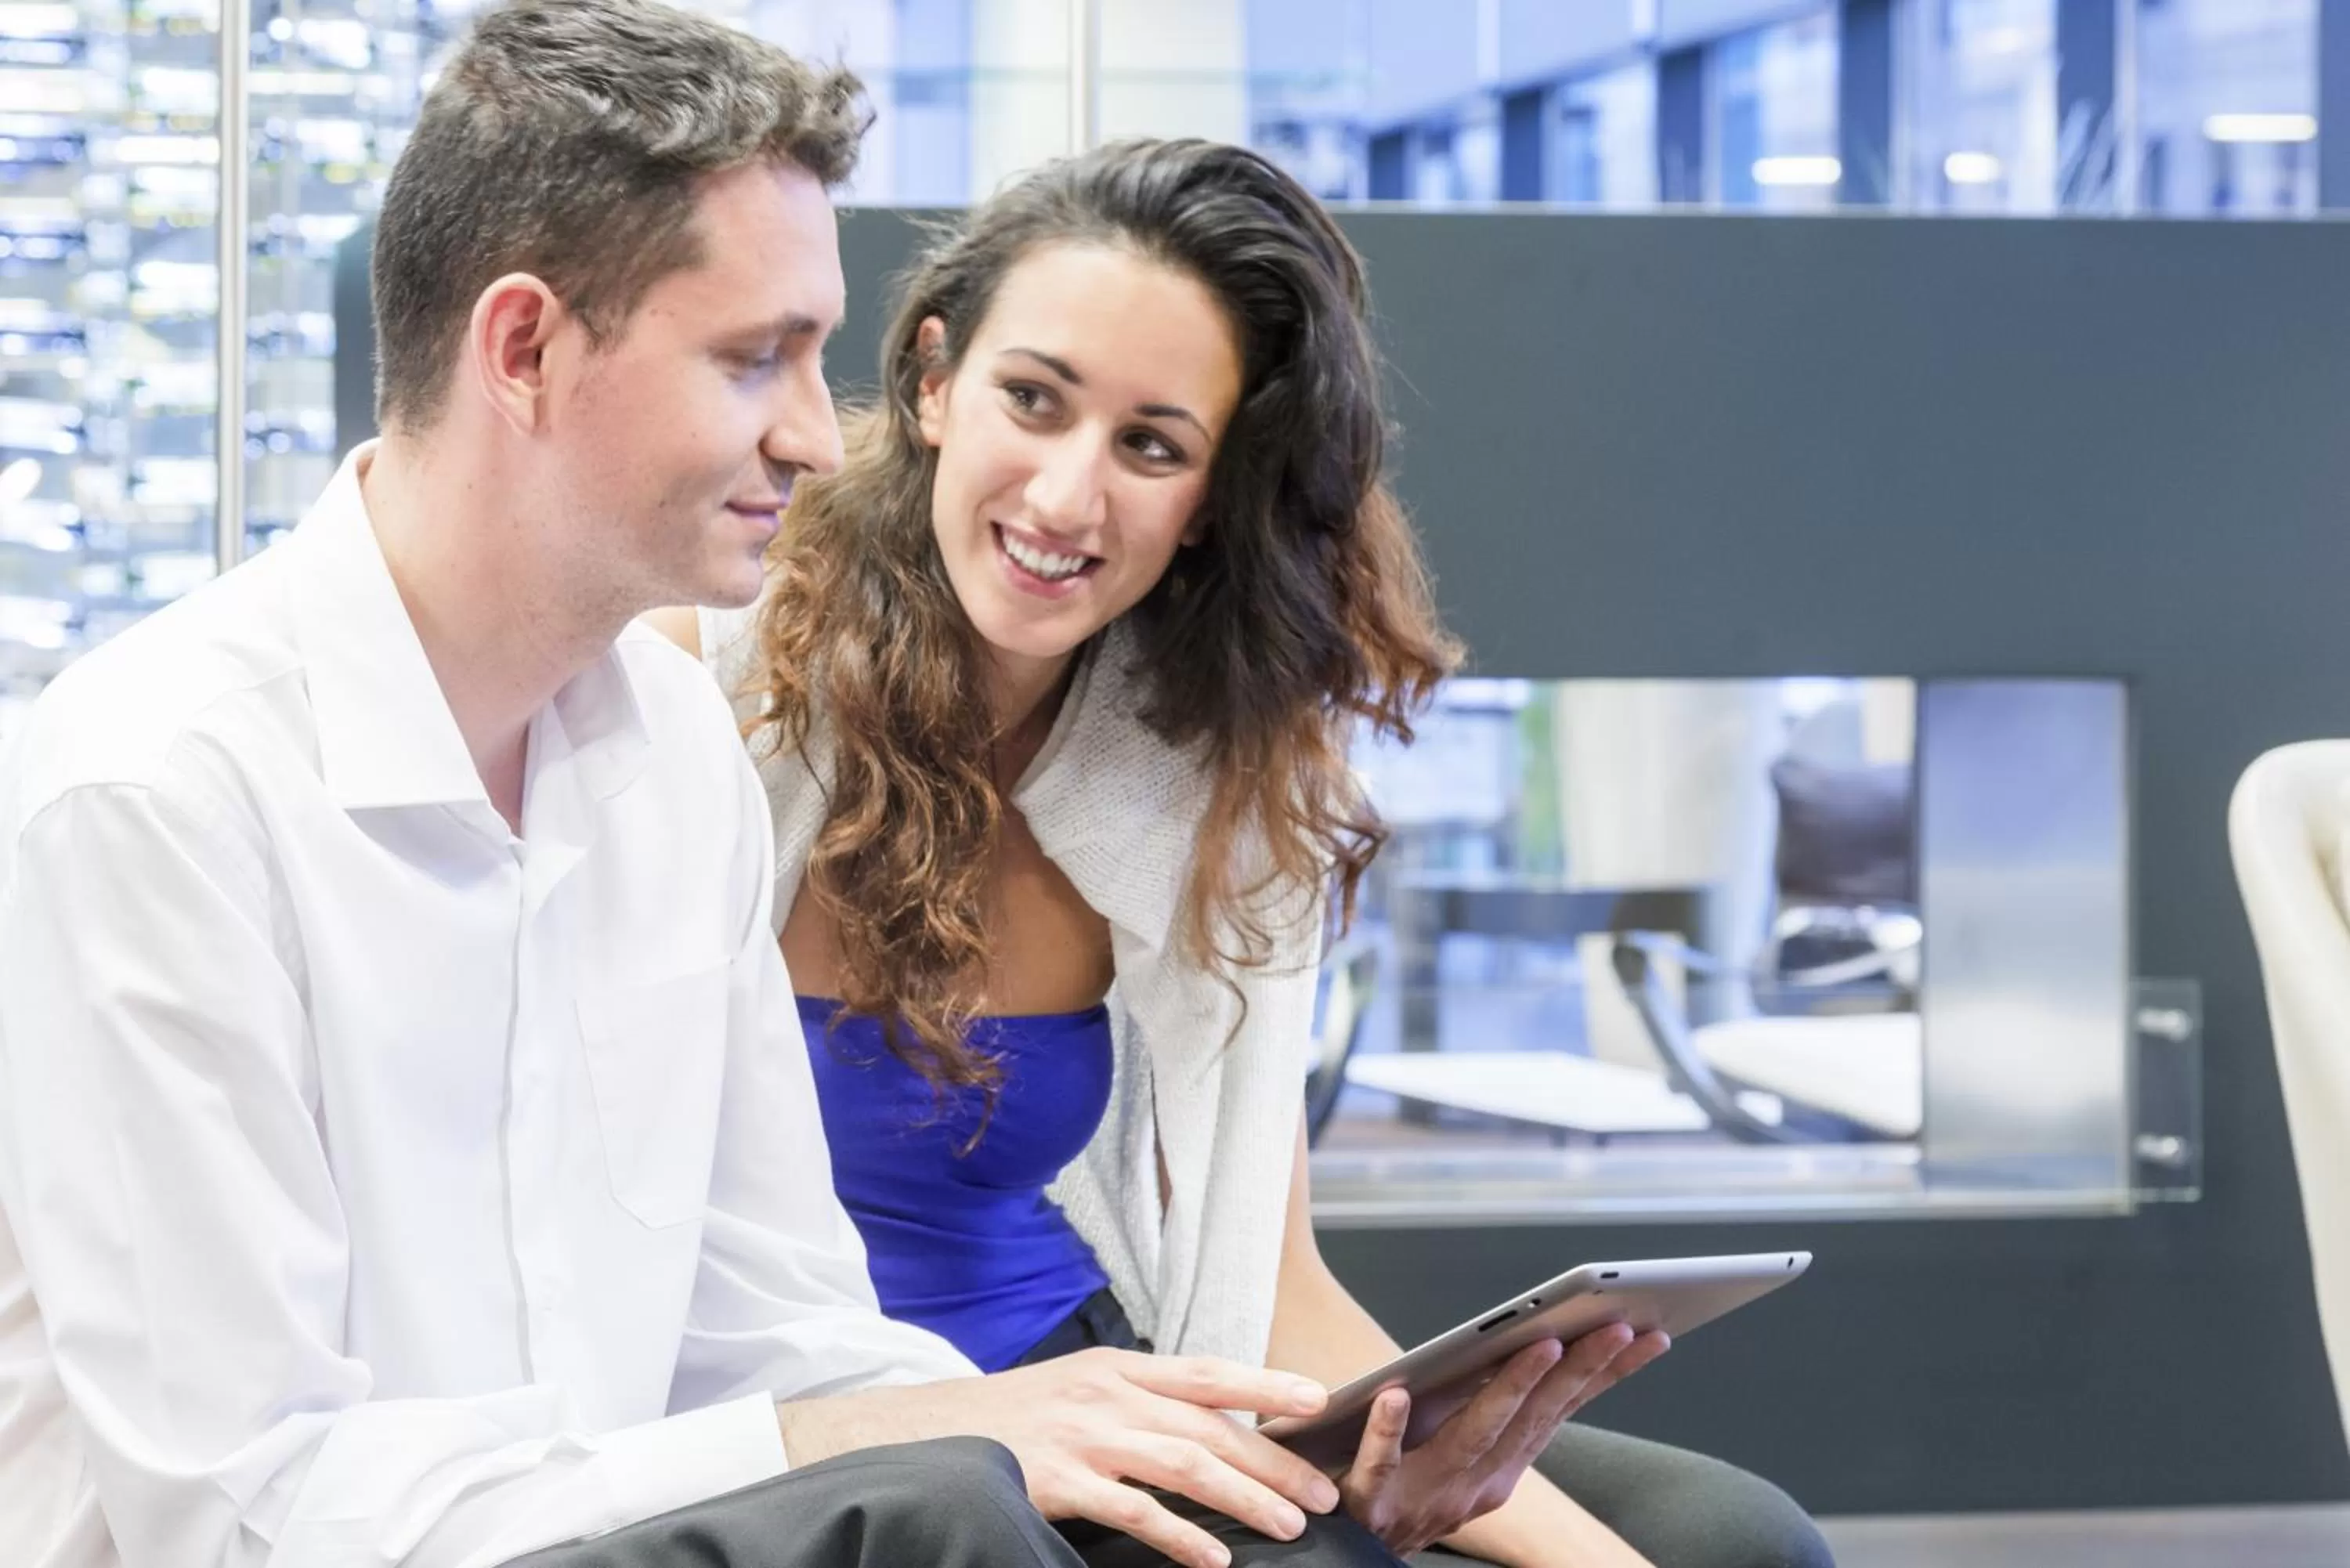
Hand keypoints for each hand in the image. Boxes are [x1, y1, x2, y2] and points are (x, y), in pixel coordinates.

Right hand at [777, 1348, 1342, 1567]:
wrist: (931, 1434)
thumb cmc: (1014, 1418)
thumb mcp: (1079, 1390)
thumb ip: (1139, 1401)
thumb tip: (1209, 1425)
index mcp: (1118, 1368)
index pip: (1209, 1372)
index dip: (1268, 1382)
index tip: (1321, 1400)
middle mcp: (1109, 1395)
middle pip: (1210, 1425)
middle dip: (1275, 1458)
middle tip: (1322, 1491)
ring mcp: (1086, 1436)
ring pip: (1185, 1463)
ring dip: (1244, 1495)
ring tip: (1288, 1523)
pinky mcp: (1061, 1480)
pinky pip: (1133, 1511)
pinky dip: (1178, 1535)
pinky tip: (1211, 1558)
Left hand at [1336, 1323, 1669, 1556]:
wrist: (1351, 1549)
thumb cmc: (1404, 1486)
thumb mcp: (1466, 1452)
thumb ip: (1498, 1408)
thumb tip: (1543, 1342)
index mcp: (1502, 1467)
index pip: (1561, 1411)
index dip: (1605, 1374)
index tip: (1647, 1335)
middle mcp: (1477, 1483)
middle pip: (1533, 1417)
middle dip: (1579, 1368)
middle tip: (1616, 1326)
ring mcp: (1427, 1492)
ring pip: (1474, 1435)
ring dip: (1510, 1388)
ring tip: (1540, 1344)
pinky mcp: (1371, 1499)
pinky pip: (1379, 1462)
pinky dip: (1388, 1430)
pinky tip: (1394, 1395)